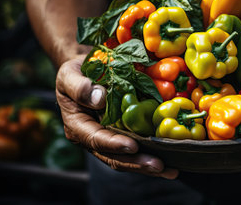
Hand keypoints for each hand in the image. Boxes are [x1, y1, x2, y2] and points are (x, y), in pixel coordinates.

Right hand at [55, 56, 177, 178]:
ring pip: (128, 158)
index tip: (132, 146)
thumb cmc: (75, 73)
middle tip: (158, 165)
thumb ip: (79, 87)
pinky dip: (153, 154)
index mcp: (78, 126)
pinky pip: (137, 148)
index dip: (114, 144)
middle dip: (137, 162)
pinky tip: (171, 159)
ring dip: (148, 165)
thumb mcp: (69, 74)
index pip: (96, 139)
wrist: (85, 71)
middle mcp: (93, 138)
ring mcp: (109, 138)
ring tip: (170, 170)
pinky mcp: (123, 134)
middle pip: (114, 156)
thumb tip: (99, 99)